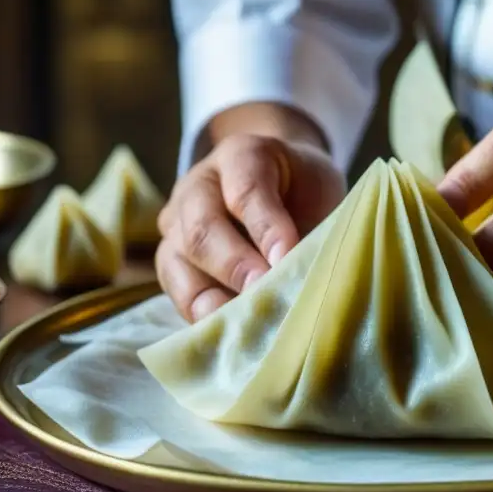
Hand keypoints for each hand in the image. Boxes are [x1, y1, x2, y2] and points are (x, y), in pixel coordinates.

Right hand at [157, 107, 344, 321]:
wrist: (281, 185)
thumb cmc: (304, 190)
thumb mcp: (320, 190)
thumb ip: (312, 227)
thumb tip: (309, 281)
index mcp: (241, 156)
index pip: (246, 190)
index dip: (266, 227)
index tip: (287, 258)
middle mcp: (198, 186)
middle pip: (201, 228)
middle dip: (234, 267)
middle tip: (264, 294)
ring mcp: (176, 224)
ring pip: (176, 262)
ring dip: (212, 299)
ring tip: (246, 324)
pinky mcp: (172, 261)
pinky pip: (176, 292)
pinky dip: (202, 317)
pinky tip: (231, 335)